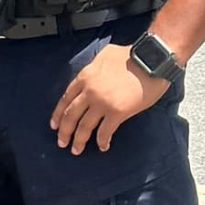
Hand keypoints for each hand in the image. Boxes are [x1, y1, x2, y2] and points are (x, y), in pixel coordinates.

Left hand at [50, 44, 170, 154]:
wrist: (151, 60)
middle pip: (71, 115)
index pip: (65, 99)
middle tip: (61, 142)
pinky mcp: (117, 111)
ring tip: (76, 150)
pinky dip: (102, 141)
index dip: (58, 114)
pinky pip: (105, 131)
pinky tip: (102, 146)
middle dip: (64, 131)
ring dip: (79, 140)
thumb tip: (92, 73)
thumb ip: (93, 66)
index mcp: (84, 77)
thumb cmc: (130, 56)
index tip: (54, 125)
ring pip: (84, 126)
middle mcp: (89, 91)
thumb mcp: (104, 55)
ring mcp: (102, 102)